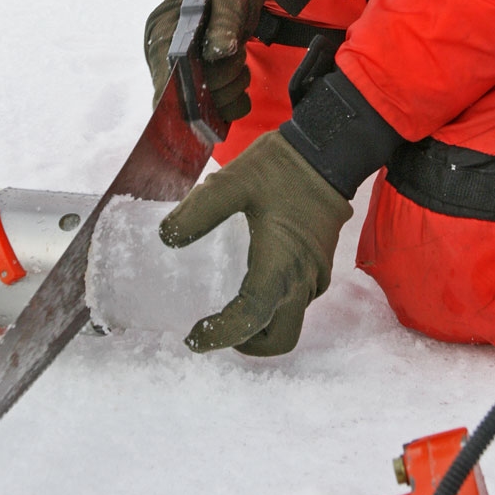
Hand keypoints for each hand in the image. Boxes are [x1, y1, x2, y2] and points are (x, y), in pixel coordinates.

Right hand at [143, 0, 263, 120]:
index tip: (205, 97)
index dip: (181, 97)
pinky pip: (220, 110)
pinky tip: (241, 78)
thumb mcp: (228, 0)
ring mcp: (185, 75)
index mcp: (163, 35)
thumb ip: (223, 24)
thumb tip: (219, 52)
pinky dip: (235, 100)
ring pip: (207, 105)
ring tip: (239, 57)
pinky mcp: (203, 85)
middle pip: (190, 95)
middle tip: (237, 52)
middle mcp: (167, 60)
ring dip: (232, 88)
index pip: (163, 79)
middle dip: (223, 79)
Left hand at [159, 131, 352, 355]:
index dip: (220, 336)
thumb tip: (167, 238)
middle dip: (247, 343)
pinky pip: (298, 300)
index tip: (193, 338)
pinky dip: (274, 305)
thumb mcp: (233, 182)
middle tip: (214, 329)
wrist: (328, 151)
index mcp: (281, 264)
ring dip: (260, 324)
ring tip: (227, 306)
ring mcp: (316, 274)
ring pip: (289, 320)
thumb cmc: (282, 168)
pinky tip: (251, 281)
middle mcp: (303, 279)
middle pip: (279, 338)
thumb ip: (199, 211)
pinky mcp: (320, 264)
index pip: (250, 320)